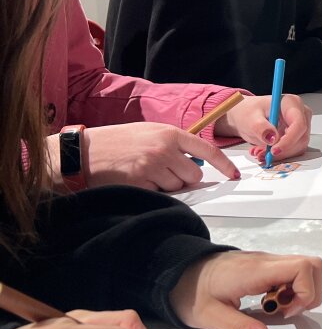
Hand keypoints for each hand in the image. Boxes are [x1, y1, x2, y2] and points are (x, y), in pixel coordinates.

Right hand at [72, 122, 240, 191]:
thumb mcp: (147, 133)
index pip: (207, 149)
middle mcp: (164, 149)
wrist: (81, 153)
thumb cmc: (114, 143)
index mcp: (168, 133)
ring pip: (178, 187)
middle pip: (194, 174)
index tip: (233, 175)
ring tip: (143, 174)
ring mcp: (153, 167)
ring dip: (166, 186)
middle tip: (162, 172)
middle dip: (183, 178)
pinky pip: (160, 195)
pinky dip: (152, 193)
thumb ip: (171, 144)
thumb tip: (193, 163)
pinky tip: (136, 182)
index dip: (223, 164)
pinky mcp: (141, 184)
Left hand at [169, 251, 321, 328]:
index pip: (304, 268)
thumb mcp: (211, 317)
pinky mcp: (264, 267)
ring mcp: (267, 262)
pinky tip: (266, 305)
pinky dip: (289, 291)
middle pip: (312, 265)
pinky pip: (291, 274)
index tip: (284, 314)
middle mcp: (267, 261)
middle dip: (308, 294)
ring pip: (304, 269)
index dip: (306, 294)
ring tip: (273, 311)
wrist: (172, 272)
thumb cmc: (189, 293)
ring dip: (298, 294)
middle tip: (283, 314)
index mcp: (256, 270)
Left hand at [215, 95, 310, 163]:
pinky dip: (279, 155)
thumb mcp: (250, 117)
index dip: (289, 140)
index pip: (299, 125)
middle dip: (283, 150)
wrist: (245, 114)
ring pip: (298, 147)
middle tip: (264, 154)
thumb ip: (260, 127)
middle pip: (301, 138)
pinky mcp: (297, 136)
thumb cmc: (248, 111)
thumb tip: (272, 138)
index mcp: (291, 103)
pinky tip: (265, 151)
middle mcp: (300, 114)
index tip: (274, 150)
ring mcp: (300, 125)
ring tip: (261, 152)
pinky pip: (293, 150)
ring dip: (280, 154)